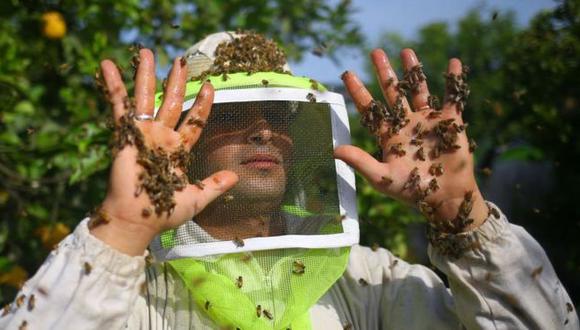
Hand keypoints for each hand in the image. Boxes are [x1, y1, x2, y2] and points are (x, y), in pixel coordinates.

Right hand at [91, 49, 238, 254]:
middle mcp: (161, 138)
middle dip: (176, 82)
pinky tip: (108, 65)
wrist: (136, 220)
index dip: (201, 104)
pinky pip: (120, 106)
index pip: (193, 121)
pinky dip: (115, 86)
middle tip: (182, 61)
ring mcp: (143, 134)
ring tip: (147, 52)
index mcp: (178, 150)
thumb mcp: (197, 198)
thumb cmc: (163, 213)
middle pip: (171, 102)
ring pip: (147, 98)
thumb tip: (236, 178)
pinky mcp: (125, 134)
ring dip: (146, 75)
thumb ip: (214, 185)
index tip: (209, 86)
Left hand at [335, 48, 487, 231]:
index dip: (359, 92)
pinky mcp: (450, 122)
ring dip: (413, 72)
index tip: (348, 74)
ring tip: (406, 51)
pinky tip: (455, 63)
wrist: (445, 198)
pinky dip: (454, 81)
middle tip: (375, 52)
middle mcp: (406, 124)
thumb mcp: (382, 178)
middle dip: (384, 73)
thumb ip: (360, 162)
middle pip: (392, 93)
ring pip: (418, 90)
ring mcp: (427, 122)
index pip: (370, 109)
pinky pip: (452, 98)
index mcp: (389, 135)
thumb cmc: (412, 191)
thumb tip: (334, 150)